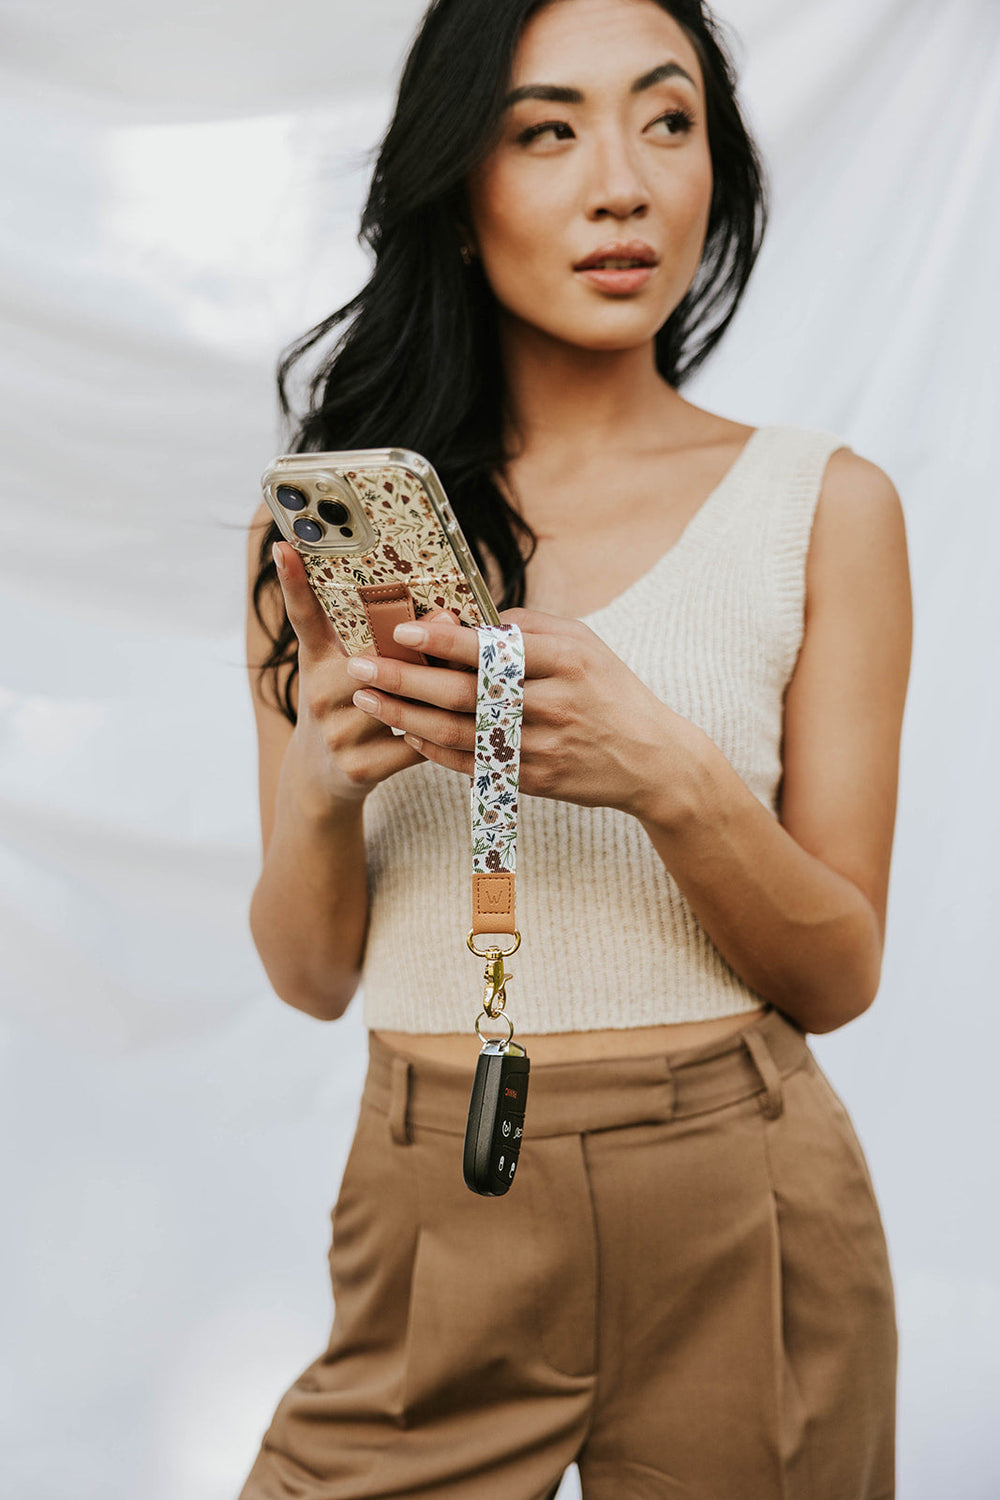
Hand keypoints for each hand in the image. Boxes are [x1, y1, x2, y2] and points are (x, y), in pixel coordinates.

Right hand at [271, 539, 457, 811]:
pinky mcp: (361, 768)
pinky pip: (418, 743)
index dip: (292, 582)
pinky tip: (467, 724)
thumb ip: (376, 639)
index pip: (304, 616)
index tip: (285, 547)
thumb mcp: (340, 669)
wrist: (317, 780)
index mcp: (317, 662)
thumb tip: (444, 614)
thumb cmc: (342, 709)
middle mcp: (321, 694)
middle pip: (374, 659)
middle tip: (449, 616)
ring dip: (442, 688)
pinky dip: (446, 733)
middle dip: (415, 643)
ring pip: (403, 702)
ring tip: (476, 674)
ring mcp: (338, 733)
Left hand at [344, 605, 696, 814]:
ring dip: (407, 715)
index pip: (495, 648)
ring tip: (368, 699)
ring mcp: (543, 744)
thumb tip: (466, 620)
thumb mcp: (582, 643)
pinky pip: (473, 763)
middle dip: (406, 679)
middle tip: (360, 668)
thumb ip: (526, 627)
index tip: (402, 630)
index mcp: (565, 659)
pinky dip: (434, 748)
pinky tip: (405, 730)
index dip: (445, 640)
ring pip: (461, 731)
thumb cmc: (607, 690)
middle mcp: (553, 702)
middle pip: (467, 692)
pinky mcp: (535, 779)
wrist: (650, 758)